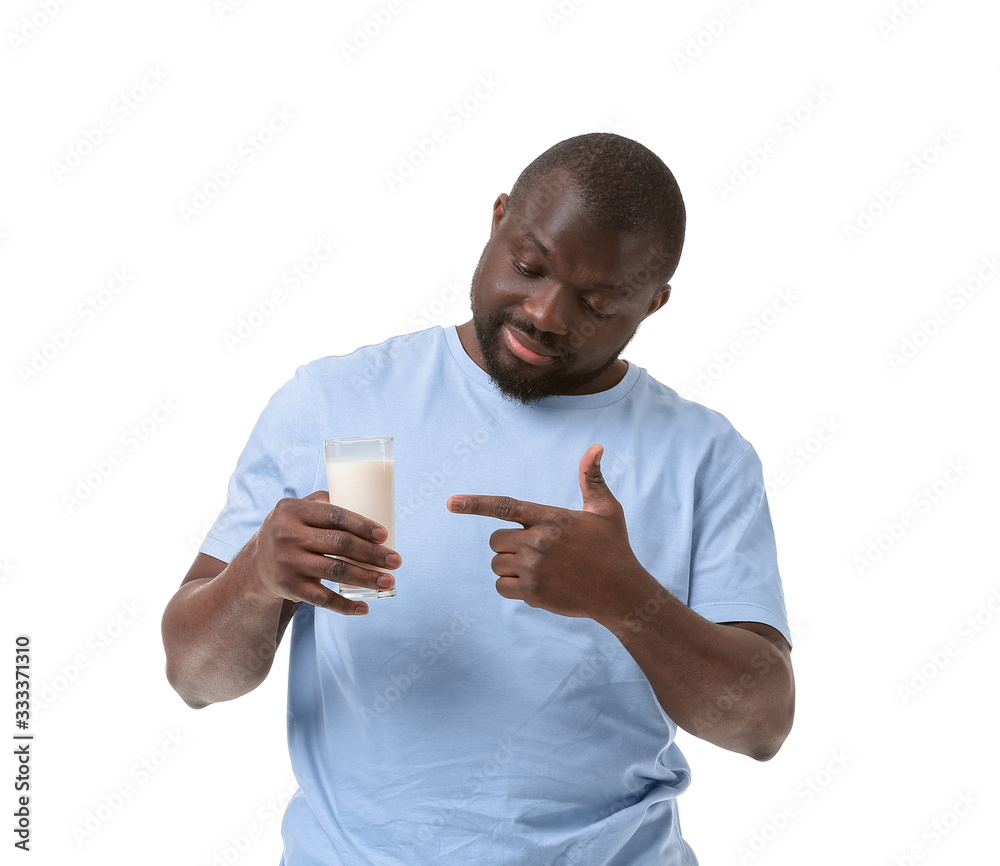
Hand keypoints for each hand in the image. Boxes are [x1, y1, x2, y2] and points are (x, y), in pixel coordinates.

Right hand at [246, 491, 400, 614]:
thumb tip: (367, 501)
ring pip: (336, 571)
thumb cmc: (289, 531)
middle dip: (373, 554)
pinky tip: (364, 607)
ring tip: (388, 582)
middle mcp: (287, 534)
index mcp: (292, 509)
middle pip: (340, 544)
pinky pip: (322, 598)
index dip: (362, 525)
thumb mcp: (297, 510)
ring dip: (367, 578)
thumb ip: (324, 502)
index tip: (384, 535)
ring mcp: (287, 562)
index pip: (335, 515)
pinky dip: (345, 605)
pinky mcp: (288, 587)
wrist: (256, 566)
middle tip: (396, 561)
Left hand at [447, 445, 645, 621]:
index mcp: (550, 518)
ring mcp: (534, 569)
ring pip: (497, 564)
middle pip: (496, 540)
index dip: (474, 504)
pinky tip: (537, 586)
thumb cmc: (613, 548)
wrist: (621, 593)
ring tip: (542, 569)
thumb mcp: (606, 510)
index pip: (504, 506)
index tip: (450, 503)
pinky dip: (512, 587)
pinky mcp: (533, 593)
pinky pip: (502, 587)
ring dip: (511, 566)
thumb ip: (591, 479)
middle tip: (536, 550)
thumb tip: (596, 447)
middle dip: (509, 544)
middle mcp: (538, 542)